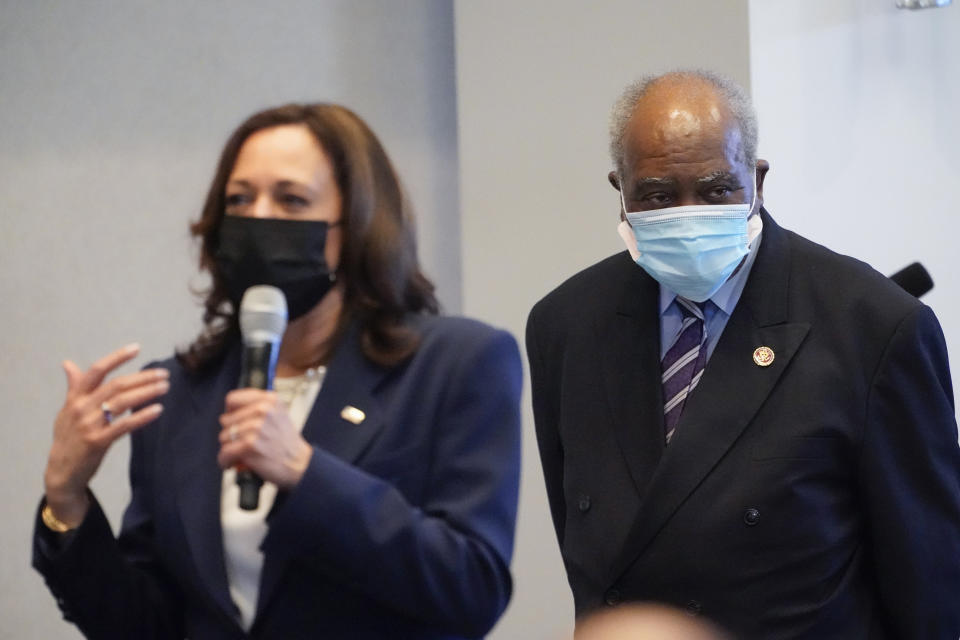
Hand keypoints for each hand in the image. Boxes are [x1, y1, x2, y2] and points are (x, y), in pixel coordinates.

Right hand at [44, 343, 168, 526]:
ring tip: (165, 388)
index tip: (137, 348)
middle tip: (164, 374)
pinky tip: (158, 410)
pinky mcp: (97, 441)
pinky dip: (142, 416)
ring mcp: (89, 425)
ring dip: (146, 393)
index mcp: (75, 397)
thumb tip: (68, 364)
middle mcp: (81, 408)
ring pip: (122, 402)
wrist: (61, 471)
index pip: (97, 370)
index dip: (117, 357)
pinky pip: (124, 425)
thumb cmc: (67, 437)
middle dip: (143, 377)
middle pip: (116, 385)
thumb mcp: (66, 410)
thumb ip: (73, 387)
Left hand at [217, 389, 312, 489]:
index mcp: (269, 400)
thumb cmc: (286, 442)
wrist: (299, 463)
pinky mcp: (250, 445)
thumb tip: (230, 410)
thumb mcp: (278, 414)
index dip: (231, 412)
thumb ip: (257, 406)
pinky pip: (225, 453)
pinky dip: (226, 461)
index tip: (234, 420)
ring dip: (230, 448)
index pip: (232, 399)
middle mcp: (263, 410)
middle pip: (226, 420)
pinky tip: (234, 462)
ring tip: (241, 452)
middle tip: (242, 441)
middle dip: (231, 433)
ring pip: (224, 437)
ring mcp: (256, 427)